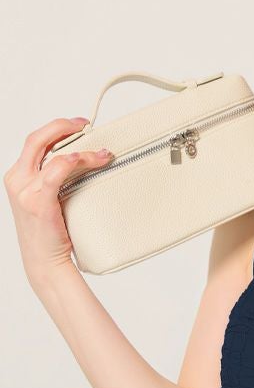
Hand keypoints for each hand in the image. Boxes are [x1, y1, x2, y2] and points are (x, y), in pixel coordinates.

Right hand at [4, 116, 113, 284]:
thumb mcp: (49, 198)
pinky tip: (93, 161)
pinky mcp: (39, 201)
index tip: (78, 125)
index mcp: (17, 176)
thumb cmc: (51, 232)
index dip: (56, 128)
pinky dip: (76, 162)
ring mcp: (25, 191)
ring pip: (53, 154)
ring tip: (102, 153)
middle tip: (87, 125)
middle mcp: (17, 180)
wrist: (45, 261)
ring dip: (82, 150)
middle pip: (37, 139)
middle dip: (63, 126)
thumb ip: (57, 178)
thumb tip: (84, 160)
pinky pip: (57, 171)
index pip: (34, 141)